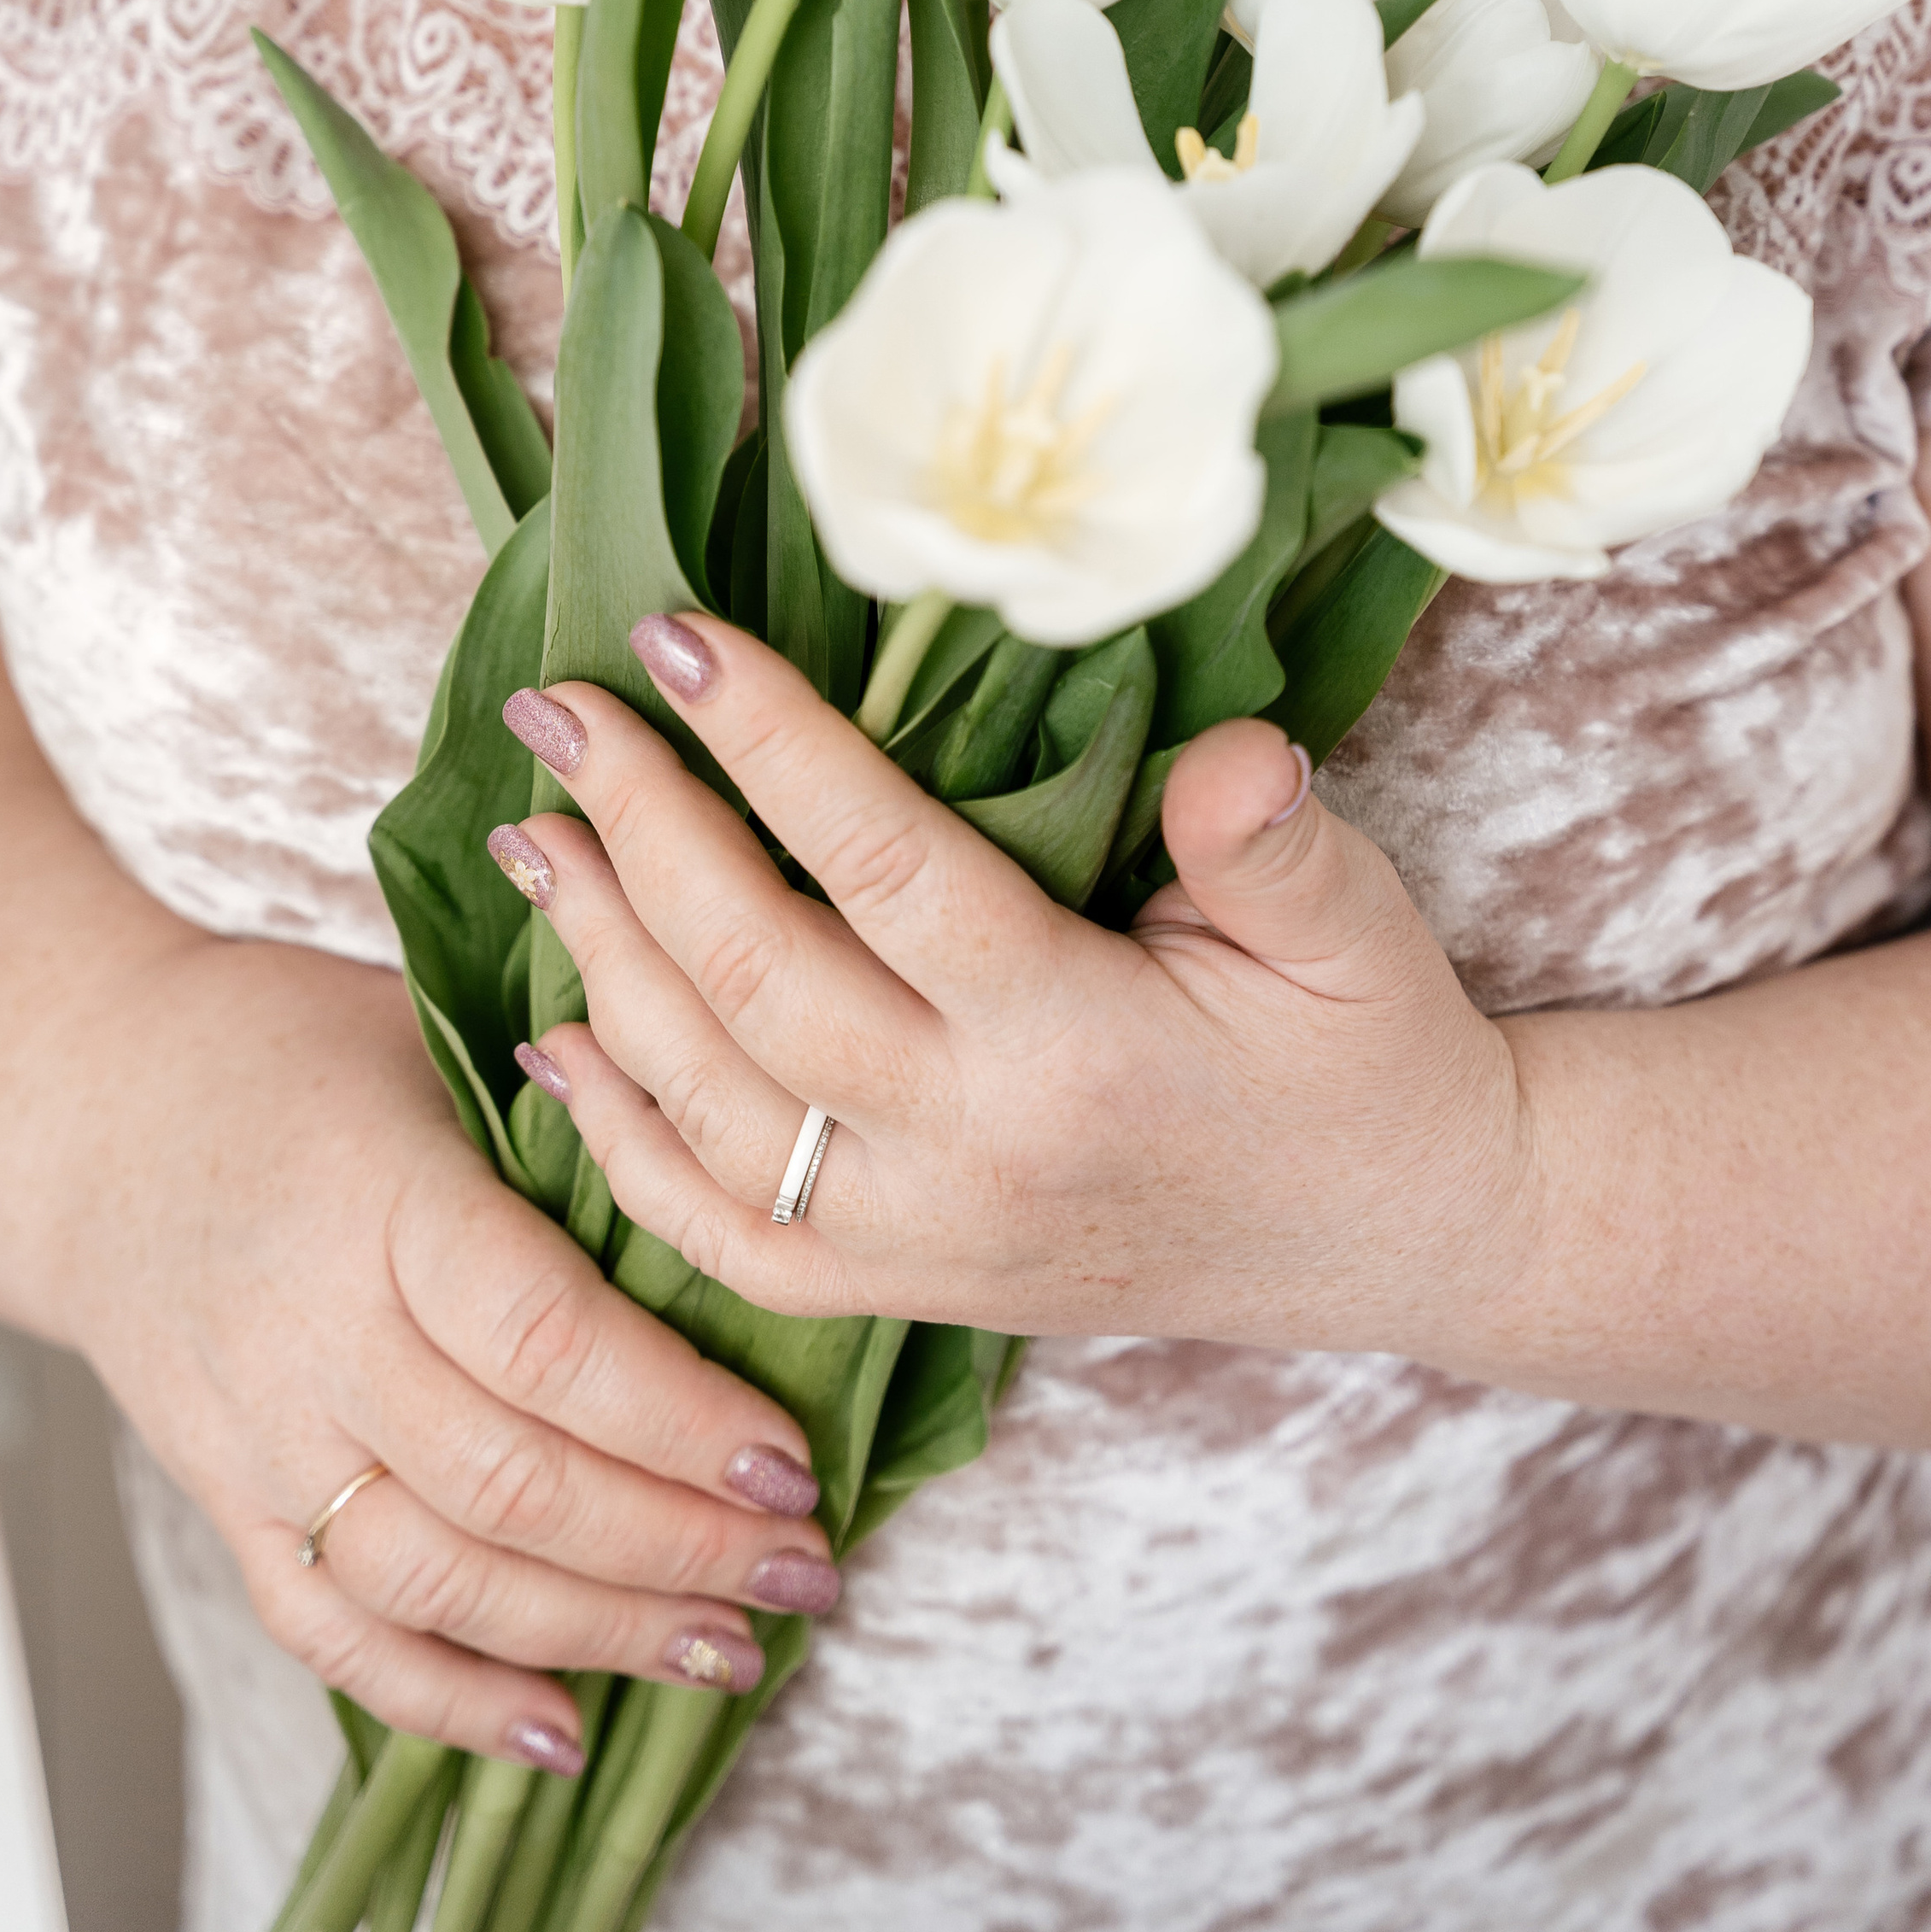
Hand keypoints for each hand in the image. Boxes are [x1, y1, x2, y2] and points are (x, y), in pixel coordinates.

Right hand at [45, 926, 843, 1766]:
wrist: (108, 1112)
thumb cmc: (298, 1055)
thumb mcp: (434, 1029)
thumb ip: (575, 1099)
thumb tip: (744, 1143)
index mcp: (386, 1201)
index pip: (546, 1341)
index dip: (677, 1417)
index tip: (790, 1461)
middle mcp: (316, 1335)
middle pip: (512, 1482)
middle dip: (677, 1546)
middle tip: (805, 1567)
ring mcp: (263, 1436)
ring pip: (441, 1579)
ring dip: (601, 1633)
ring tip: (732, 1648)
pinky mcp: (228, 1505)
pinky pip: (338, 1635)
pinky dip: (452, 1698)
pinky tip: (566, 1727)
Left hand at [500, 615, 1539, 1355]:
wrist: (1398, 1238)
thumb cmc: (1369, 1051)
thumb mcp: (1360, 928)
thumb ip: (1276, 842)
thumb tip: (1223, 754)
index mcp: (1081, 1044)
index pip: (885, 871)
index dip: (768, 746)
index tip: (675, 637)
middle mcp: (975, 1155)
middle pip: (755, 985)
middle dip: (638, 834)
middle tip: (556, 712)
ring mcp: (925, 1243)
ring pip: (709, 1107)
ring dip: (601, 964)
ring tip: (532, 834)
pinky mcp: (907, 1294)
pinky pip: (723, 1235)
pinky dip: (618, 1143)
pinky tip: (552, 1043)